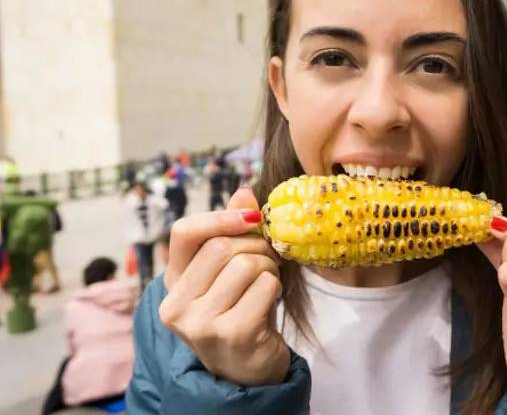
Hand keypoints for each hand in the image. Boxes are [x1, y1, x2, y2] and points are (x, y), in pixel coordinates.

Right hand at [159, 187, 288, 385]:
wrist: (248, 371)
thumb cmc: (240, 312)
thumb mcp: (228, 272)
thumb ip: (232, 232)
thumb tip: (244, 192)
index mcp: (172, 283)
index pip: (184, 232)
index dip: (221, 217)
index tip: (251, 218)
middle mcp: (176, 306)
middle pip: (222, 246)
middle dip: (256, 246)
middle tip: (268, 260)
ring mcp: (200, 323)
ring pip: (246, 265)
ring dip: (269, 268)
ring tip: (267, 285)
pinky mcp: (231, 334)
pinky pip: (265, 286)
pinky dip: (276, 287)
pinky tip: (270, 302)